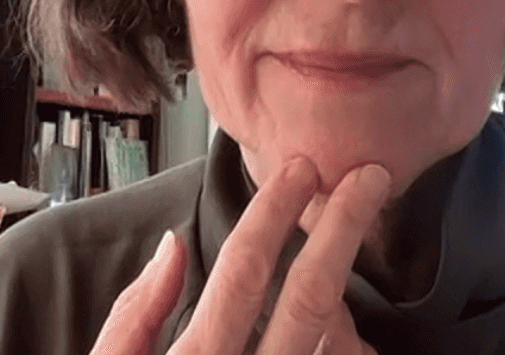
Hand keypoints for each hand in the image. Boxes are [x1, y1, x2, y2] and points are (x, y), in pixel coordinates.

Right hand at [89, 157, 390, 354]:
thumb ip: (134, 318)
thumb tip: (171, 244)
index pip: (244, 272)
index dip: (275, 213)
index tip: (300, 168)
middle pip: (311, 297)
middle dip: (344, 228)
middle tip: (370, 178)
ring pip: (338, 339)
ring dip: (346, 290)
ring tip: (340, 259)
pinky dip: (347, 342)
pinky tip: (342, 328)